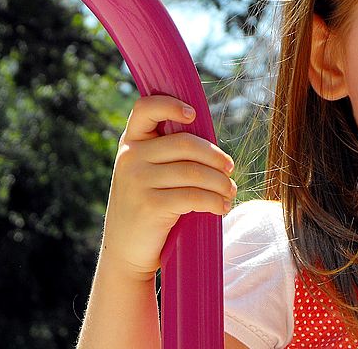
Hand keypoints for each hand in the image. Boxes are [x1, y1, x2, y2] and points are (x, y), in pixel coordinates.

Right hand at [99, 95, 235, 281]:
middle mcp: (130, 157)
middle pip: (186, 143)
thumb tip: (215, 147)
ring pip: (194, 172)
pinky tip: (222, 207)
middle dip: (216, 157)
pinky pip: (193, 196)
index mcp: (131, 142)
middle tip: (230, 170)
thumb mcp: (150, 173)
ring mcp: (137, 181)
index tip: (193, 114)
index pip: (145, 108)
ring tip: (230, 192)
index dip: (170, 105)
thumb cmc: (149, 206)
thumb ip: (170, 154)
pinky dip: (214, 201)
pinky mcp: (149, 205)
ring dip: (221, 183)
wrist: (126, 252)